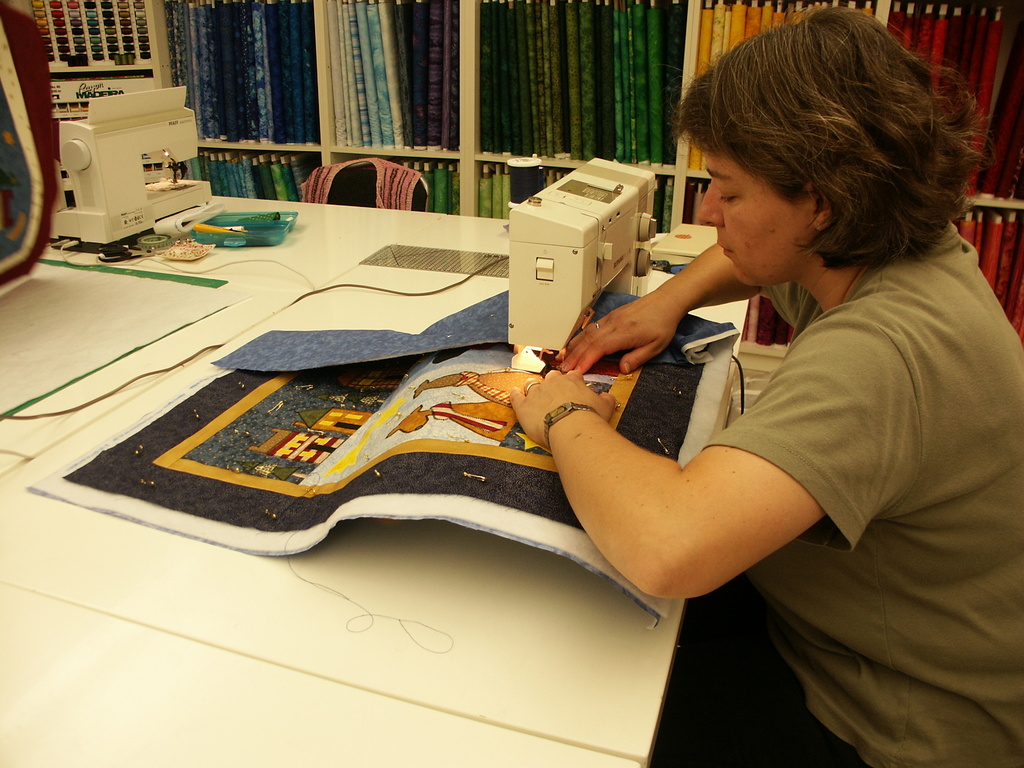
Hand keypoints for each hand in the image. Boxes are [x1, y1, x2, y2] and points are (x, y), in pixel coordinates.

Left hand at [510, 370, 617, 450]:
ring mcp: (536, 392)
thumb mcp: (606, 406)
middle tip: (554, 391)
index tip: (574, 384)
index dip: (573, 380)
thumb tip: (608, 397)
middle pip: (551, 377)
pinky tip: (514, 393)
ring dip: (532, 387)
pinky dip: (515, 394)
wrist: (571, 427)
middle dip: (552, 382)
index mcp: (572, 380)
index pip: (573, 375)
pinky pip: (516, 396)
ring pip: (531, 384)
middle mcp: (553, 382)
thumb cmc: (589, 417)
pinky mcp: (524, 405)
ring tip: (534, 392)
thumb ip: (606, 399)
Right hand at [559, 290, 684, 374]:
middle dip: (574, 356)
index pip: (599, 347)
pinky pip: (591, 327)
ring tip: (563, 358)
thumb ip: (638, 358)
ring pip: (587, 333)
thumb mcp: (656, 346)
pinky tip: (575, 344)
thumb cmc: (663, 322)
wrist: (666, 301)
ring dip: (573, 346)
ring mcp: (610, 319)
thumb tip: (623, 368)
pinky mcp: (611, 316)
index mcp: (624, 332)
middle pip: (588, 341)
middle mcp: (614, 324)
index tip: (576, 371)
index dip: (585, 360)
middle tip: (562, 369)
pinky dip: (580, 337)